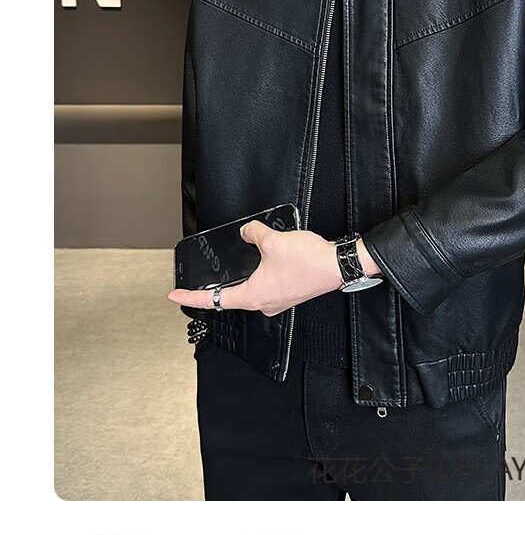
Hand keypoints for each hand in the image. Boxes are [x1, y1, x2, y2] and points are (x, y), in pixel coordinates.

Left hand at [166, 220, 343, 316]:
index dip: (191, 296)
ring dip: (242, 280)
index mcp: (253, 295)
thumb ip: (253, 233)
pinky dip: (259, 278)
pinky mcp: (289, 294)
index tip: (175, 295)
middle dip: (216, 289)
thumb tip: (248, 232)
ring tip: (234, 269)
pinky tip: (263, 264)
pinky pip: (266, 288)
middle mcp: (264, 303)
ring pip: (251, 291)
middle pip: (231, 297)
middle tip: (199, 283)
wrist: (337, 266)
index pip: (214, 299)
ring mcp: (277, 301)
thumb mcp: (272, 240)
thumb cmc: (309, 261)